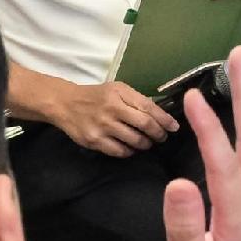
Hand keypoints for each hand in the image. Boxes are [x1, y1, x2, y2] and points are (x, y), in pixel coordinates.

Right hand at [45, 76, 178, 156]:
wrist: (66, 104)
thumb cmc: (96, 96)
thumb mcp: (117, 90)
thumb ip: (136, 100)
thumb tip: (160, 115)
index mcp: (119, 93)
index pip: (148, 107)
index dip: (165, 119)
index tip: (174, 127)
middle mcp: (112, 109)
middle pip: (144, 125)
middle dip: (158, 133)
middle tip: (162, 137)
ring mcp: (102, 126)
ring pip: (134, 140)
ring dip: (145, 144)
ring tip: (147, 143)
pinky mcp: (94, 141)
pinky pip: (120, 151)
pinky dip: (130, 151)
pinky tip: (131, 148)